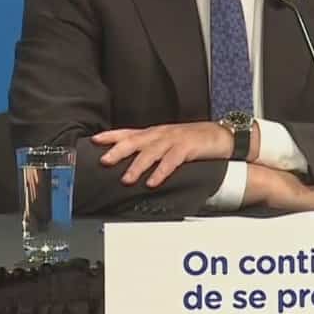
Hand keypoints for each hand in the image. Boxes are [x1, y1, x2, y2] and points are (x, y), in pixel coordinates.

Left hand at [92, 122, 230, 187]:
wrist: (220, 136)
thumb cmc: (192, 141)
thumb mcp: (168, 142)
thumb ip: (150, 149)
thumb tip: (129, 160)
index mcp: (154, 133)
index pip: (128, 132)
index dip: (111, 135)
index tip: (94, 140)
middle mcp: (161, 134)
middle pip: (135, 141)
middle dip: (118, 150)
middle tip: (104, 160)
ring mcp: (174, 140)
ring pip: (151, 152)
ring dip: (137, 166)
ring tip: (126, 179)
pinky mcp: (187, 148)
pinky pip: (171, 161)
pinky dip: (161, 172)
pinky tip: (153, 182)